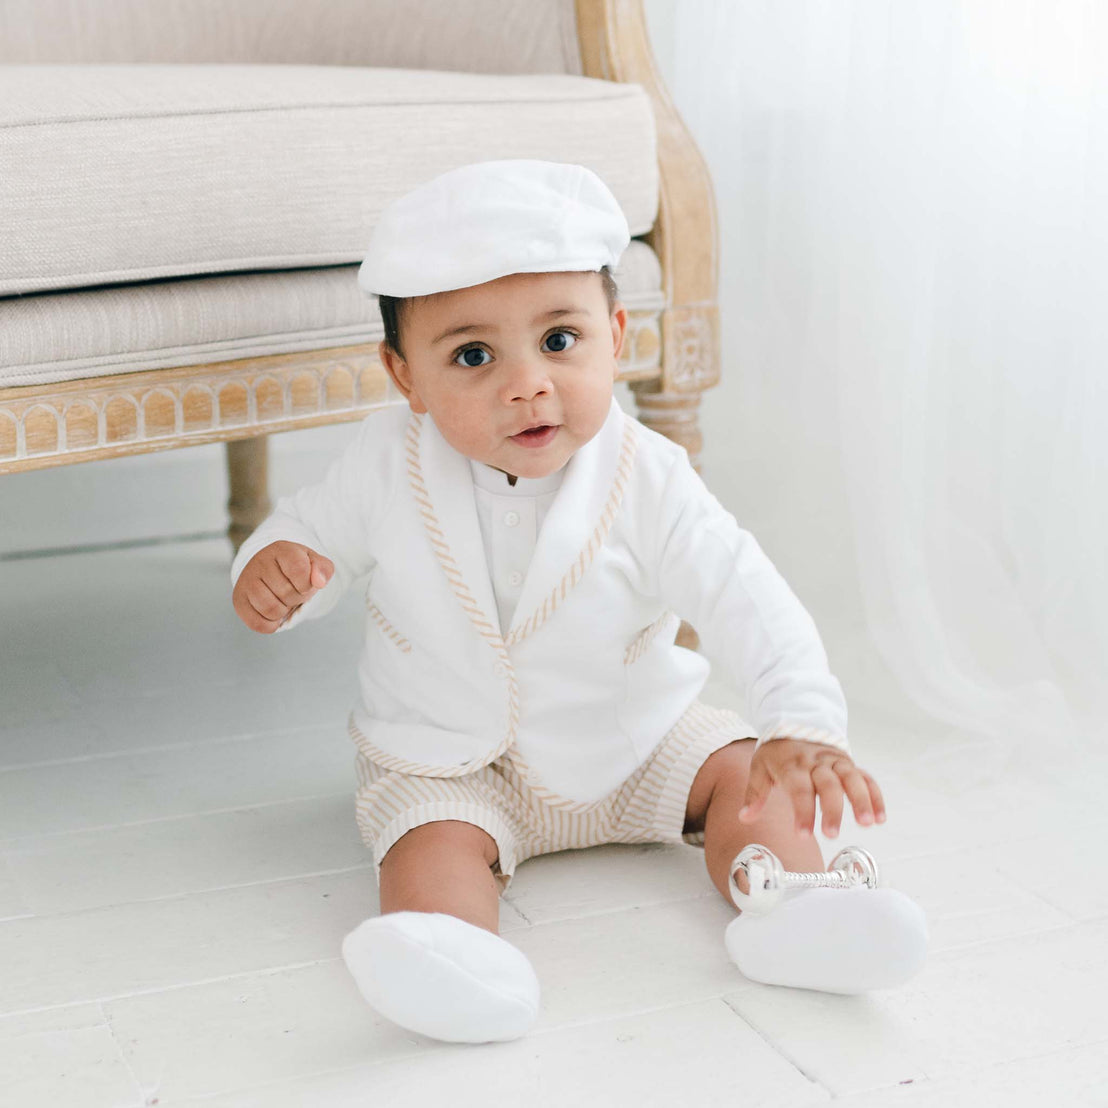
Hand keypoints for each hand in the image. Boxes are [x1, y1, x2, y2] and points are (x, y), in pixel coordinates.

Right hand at [232, 541, 333, 633]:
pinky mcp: (238, 600)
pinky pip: (258, 624)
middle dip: (297, 598)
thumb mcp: (315, 564)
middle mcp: (259, 562)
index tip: (305, 582)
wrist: (273, 571)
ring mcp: (245, 581)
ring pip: (271, 610)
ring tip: (282, 600)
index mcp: (281, 550)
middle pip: (286, 593)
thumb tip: (319, 582)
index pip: (299, 570)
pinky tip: (273, 612)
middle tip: (292, 590)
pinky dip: (271, 624)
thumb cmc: (297, 569)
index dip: (307, 584)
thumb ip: (323, 569)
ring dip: (284, 611)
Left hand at [737, 738, 885, 838]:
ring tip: (867, 823)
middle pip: (828, 785)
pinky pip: (865, 777)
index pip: (799, 789)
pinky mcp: (848, 763)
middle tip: (832, 834)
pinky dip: (875, 795)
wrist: (795, 723)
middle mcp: (816, 762)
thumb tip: (744, 818)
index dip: (803, 812)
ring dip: (861, 800)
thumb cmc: (777, 752)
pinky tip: (880, 817)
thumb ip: (754, 794)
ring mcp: (835, 761)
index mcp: (792, 765)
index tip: (803, 835)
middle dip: (832, 810)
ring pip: (851, 778)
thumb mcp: (760, 768)